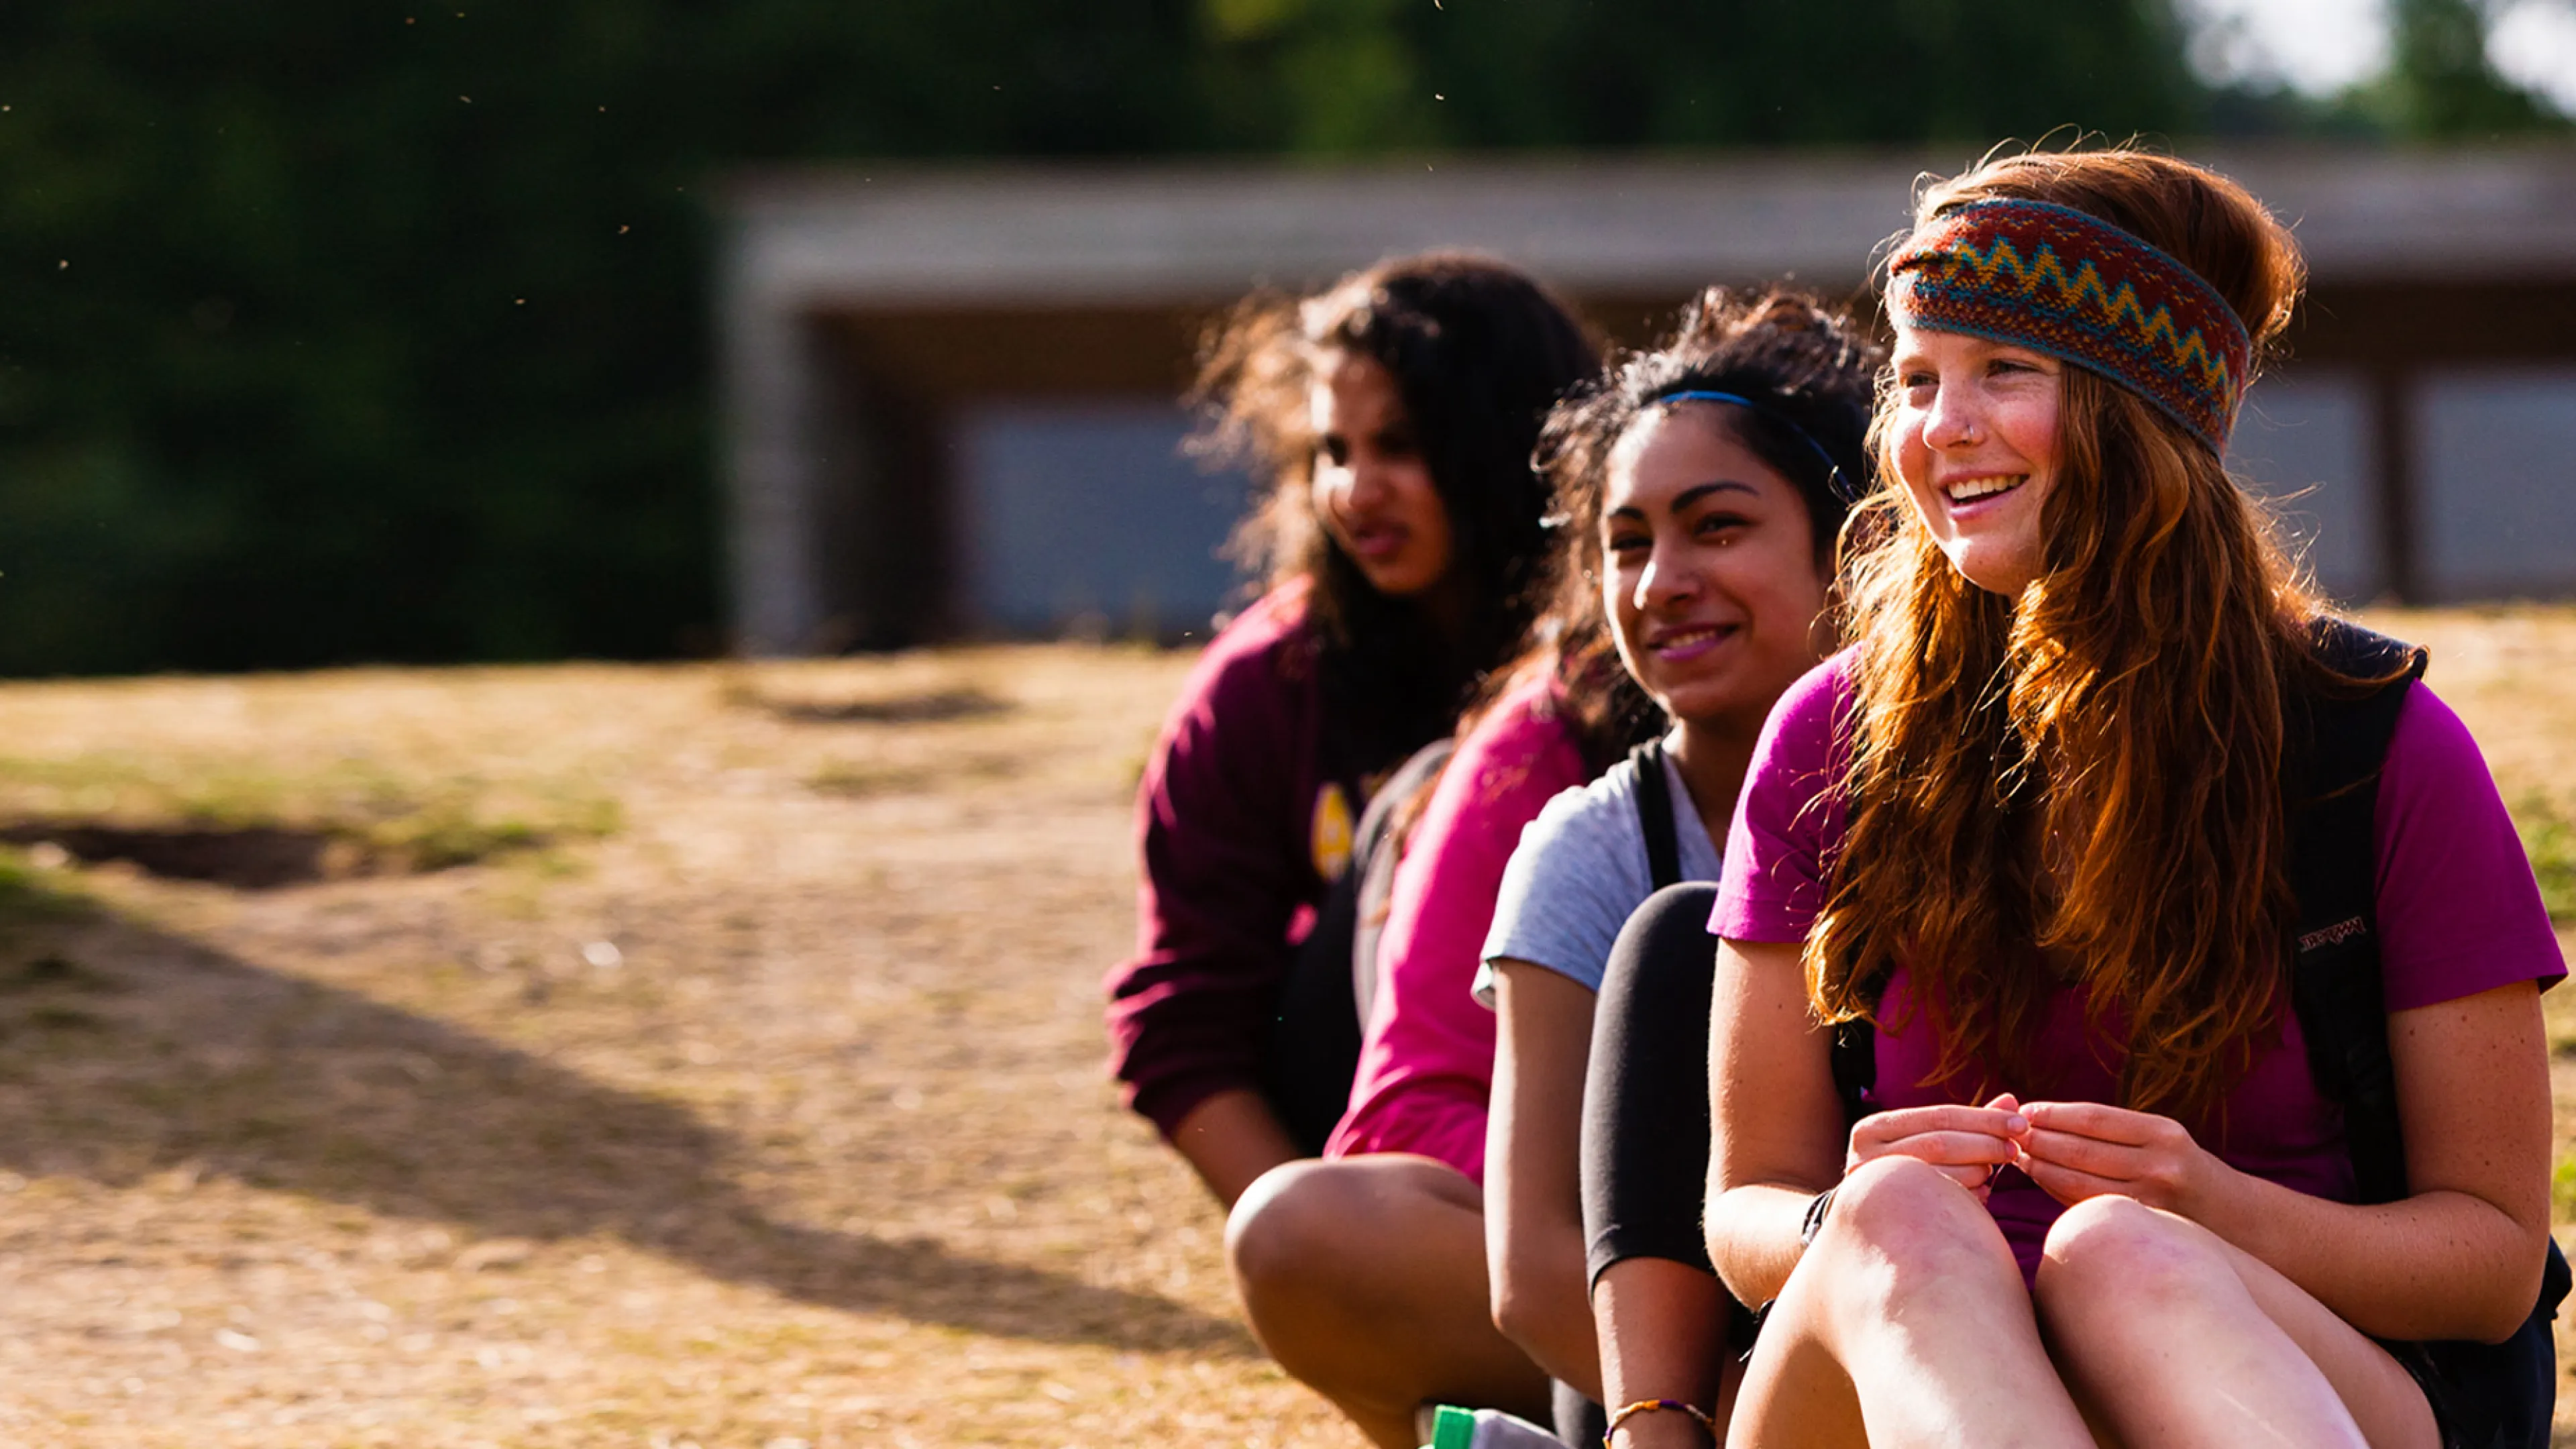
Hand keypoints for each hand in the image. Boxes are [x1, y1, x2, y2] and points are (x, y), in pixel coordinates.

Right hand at [1847, 1092, 2026, 1201]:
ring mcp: (1874, 1190)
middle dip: (1986, 1144)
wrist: (1867, 1217)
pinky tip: (1980, 1194)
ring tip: (1991, 1171)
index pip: (1941, 1116)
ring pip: (1943, 1174)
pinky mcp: (1890, 1216)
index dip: (1985, 1119)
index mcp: (1872, 1128)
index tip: (2021, 1124)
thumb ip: (1968, 1122)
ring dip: (1978, 1172)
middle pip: (1941, 1143)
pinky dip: (1970, 1196)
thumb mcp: (1926, 1139)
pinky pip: (1943, 1203)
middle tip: (2015, 1150)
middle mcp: (1863, 1157)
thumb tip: (2011, 1100)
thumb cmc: (1906, 1168)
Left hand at [2013, 1100, 2218, 1215]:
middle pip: (2079, 1151)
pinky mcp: (2141, 1231)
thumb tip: (2042, 1118)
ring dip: (2040, 1169)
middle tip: (2007, 1134)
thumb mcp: (2163, 1139)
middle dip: (2038, 1141)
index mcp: (2164, 1134)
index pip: (2093, 1119)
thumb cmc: (2186, 1170)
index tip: (2024, 1110)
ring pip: (2076, 1183)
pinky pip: (2086, 1207)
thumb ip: (2114, 1131)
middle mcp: (2161, 1166)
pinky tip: (2040, 1182)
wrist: (2239, 1218)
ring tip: (2017, 1157)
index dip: (2053, 1114)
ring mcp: (2152, 1203)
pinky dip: (2057, 1193)